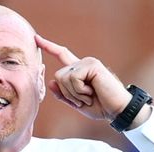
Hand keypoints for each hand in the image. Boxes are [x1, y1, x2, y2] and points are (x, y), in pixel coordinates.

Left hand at [35, 35, 150, 126]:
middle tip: (84, 99)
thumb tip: (51, 81)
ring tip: (89, 96)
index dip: (48, 47)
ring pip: (63, 78)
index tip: (36, 38)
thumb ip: (63, 94)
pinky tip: (92, 92)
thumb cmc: (99, 106)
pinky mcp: (92, 65)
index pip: (62, 55)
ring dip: (74, 93)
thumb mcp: (76, 102)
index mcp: (78, 70)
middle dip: (67, 93)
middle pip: (58, 75)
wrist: (116, 110)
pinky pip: (73, 78)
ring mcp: (88, 63)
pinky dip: (79, 90)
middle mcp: (82, 63)